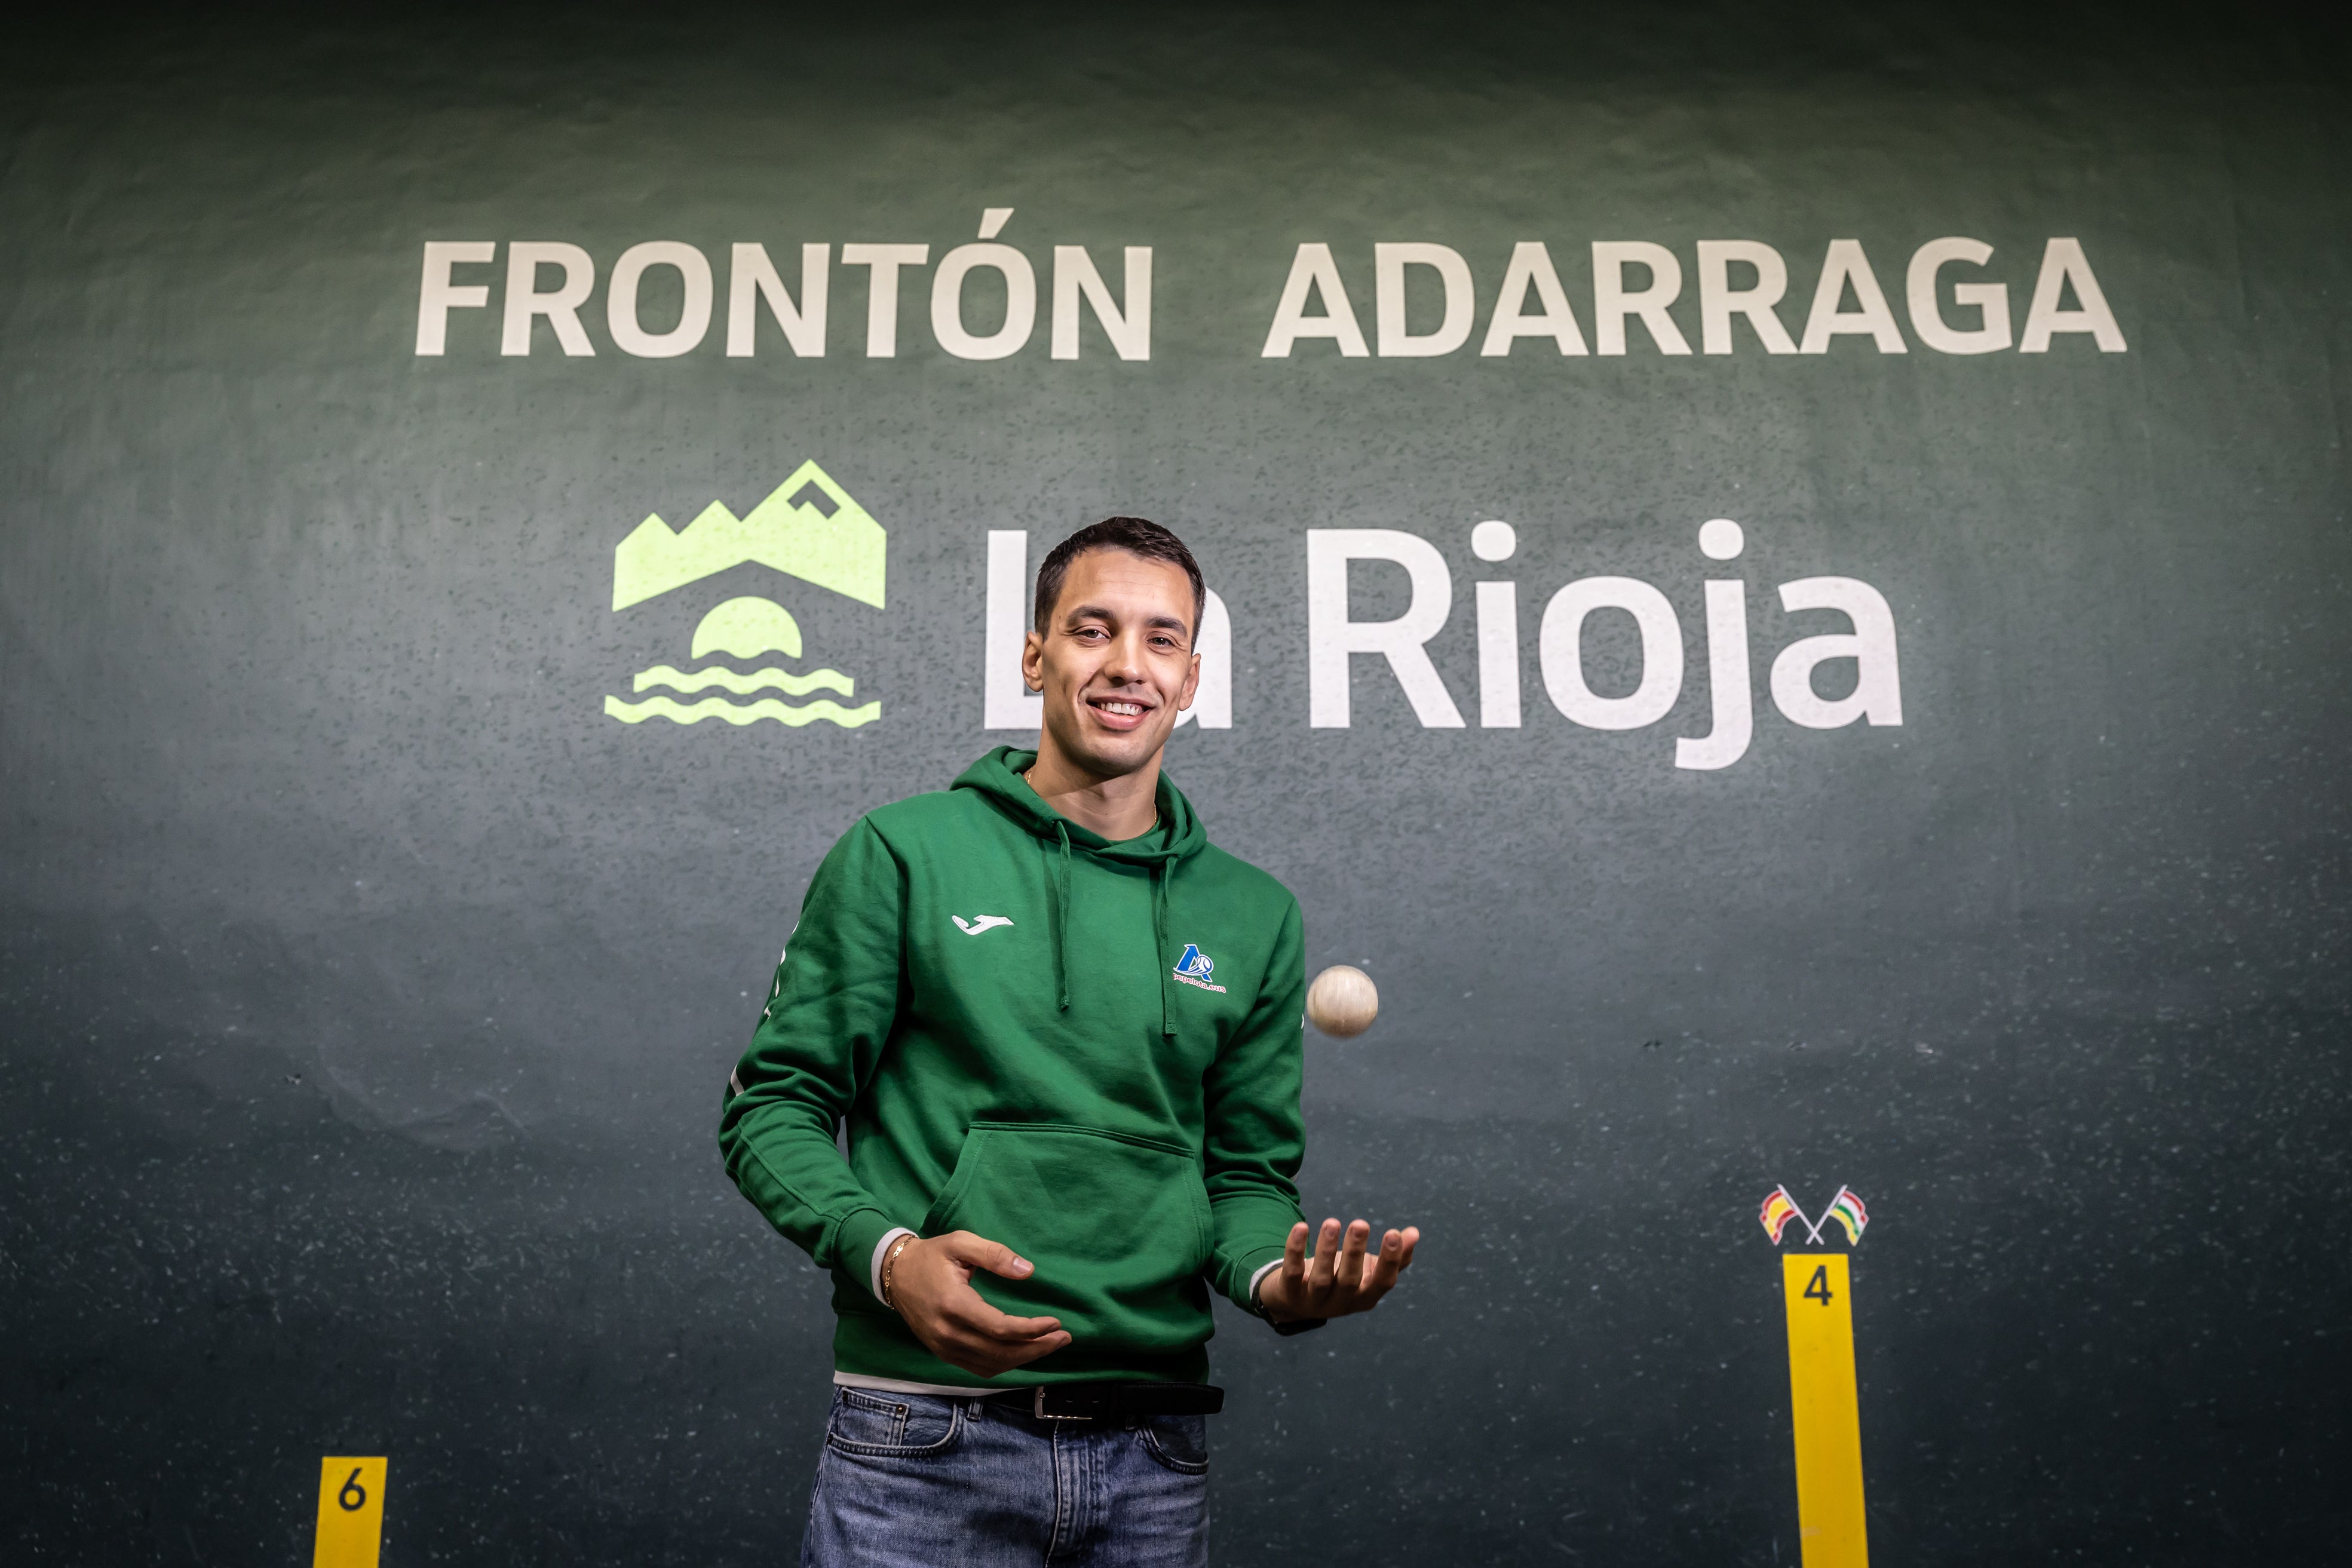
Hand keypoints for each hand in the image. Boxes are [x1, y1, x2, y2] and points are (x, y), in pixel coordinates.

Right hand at [886, 1231, 1071, 1376]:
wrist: (894, 1274)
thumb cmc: (931, 1256)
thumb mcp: (961, 1242)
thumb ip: (995, 1254)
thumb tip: (1028, 1271)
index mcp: (954, 1305)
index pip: (1000, 1329)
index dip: (1032, 1329)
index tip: (1055, 1322)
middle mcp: (948, 1333)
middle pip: (1000, 1353)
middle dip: (1036, 1348)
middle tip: (1063, 1338)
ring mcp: (944, 1348)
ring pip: (991, 1365)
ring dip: (1024, 1359)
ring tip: (1050, 1345)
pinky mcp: (943, 1353)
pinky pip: (979, 1368)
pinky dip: (1004, 1364)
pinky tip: (1023, 1353)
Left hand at [1256, 1217, 1419, 1323]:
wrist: (1295, 1301)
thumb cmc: (1340, 1280)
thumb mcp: (1367, 1271)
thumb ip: (1394, 1256)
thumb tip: (1414, 1232)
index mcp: (1365, 1297)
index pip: (1382, 1282)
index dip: (1390, 1260)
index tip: (1393, 1233)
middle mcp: (1341, 1303)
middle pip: (1350, 1280)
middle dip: (1355, 1252)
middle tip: (1360, 1223)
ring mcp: (1314, 1300)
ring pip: (1322, 1278)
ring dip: (1327, 1250)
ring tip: (1332, 1222)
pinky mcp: (1289, 1292)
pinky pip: (1293, 1271)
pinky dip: (1296, 1250)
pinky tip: (1301, 1227)